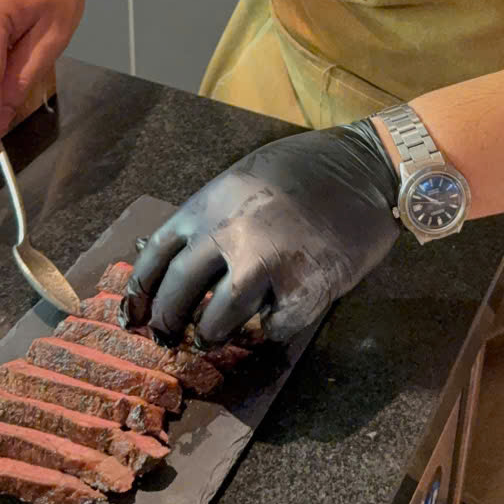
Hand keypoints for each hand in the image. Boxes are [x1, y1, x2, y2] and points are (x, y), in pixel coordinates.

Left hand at [122, 121, 399, 343]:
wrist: (367, 168)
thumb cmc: (306, 169)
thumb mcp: (244, 179)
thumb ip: (214, 216)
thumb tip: (185, 257)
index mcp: (210, 203)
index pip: (156, 255)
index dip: (141, 290)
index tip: (136, 311)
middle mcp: (229, 234)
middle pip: (178, 296)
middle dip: (170, 322)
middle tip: (171, 335)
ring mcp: (266, 265)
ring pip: (217, 323)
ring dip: (214, 334)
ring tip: (218, 334)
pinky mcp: (303, 290)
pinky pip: (270, 330)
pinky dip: (268, 329)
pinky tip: (274, 316)